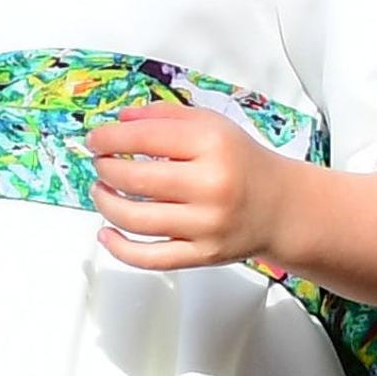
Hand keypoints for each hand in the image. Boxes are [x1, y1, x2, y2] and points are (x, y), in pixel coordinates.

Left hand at [86, 106, 297, 271]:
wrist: (281, 207)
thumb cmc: (242, 163)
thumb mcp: (211, 125)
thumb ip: (165, 117)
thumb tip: (118, 122)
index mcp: (213, 144)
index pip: (144, 138)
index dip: (109, 138)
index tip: (96, 139)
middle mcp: (211, 185)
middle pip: (134, 179)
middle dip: (105, 169)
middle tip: (100, 164)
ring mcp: (207, 224)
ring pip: (135, 219)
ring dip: (105, 204)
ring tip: (101, 192)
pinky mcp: (203, 255)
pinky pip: (150, 258)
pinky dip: (119, 248)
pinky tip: (106, 233)